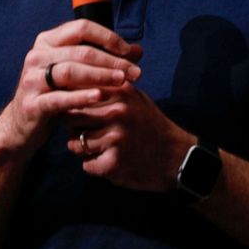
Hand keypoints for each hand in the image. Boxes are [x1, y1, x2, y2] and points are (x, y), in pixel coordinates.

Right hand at [0, 20, 141, 155]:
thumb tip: (138, 50)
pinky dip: (80, 96)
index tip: (130, 51)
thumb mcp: (77, 73)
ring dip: (100, 75)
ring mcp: (31, 79)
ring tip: (122, 82)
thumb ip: (103, 59)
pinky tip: (99, 97)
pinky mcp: (32, 103)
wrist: (23, 123)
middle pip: (80, 51)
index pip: (81, 28)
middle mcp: (36, 55)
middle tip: (135, 72)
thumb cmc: (55, 93)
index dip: (108, 37)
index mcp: (47, 41)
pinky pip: (59, 98)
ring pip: (70, 71)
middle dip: (112, 60)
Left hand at [66, 82, 191, 191]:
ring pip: (75, 143)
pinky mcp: (115, 162)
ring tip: (98, 148)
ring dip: (82, 149)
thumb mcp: (134, 97)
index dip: (70, 105)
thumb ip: (108, 87)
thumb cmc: (150, 125)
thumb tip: (73, 82)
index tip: (73, 112)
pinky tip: (108, 162)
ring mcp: (116, 137)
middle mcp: (116, 111)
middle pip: (71, 118)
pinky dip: (94, 166)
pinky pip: (87, 165)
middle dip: (73, 128)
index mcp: (119, 91)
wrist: (177, 157)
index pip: (77, 93)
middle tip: (84, 133)